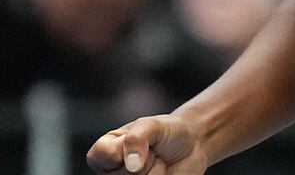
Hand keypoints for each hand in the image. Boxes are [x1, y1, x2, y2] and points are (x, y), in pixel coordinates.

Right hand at [88, 114, 207, 173]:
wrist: (191, 145)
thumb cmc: (167, 132)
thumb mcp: (151, 125)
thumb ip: (137, 139)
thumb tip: (131, 165)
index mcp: (106, 150)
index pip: (103, 155)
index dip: (122, 148)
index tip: (137, 139)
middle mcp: (112, 172)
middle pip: (124, 174)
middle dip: (145, 160)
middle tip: (152, 151)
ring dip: (156, 172)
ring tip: (157, 162)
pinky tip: (163, 173)